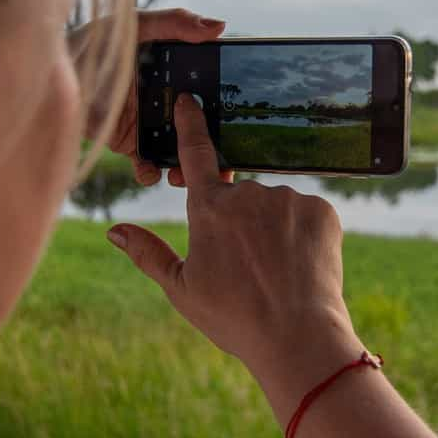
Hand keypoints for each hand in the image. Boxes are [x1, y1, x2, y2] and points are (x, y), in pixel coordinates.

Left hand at [73, 8, 229, 186]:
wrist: (48, 73)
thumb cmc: (90, 43)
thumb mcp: (132, 27)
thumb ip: (173, 23)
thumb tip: (220, 27)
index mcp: (174, 68)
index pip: (210, 85)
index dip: (227, 99)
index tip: (243, 113)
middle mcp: (167, 97)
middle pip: (200, 123)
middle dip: (214, 143)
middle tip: (226, 158)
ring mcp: (150, 123)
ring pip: (180, 149)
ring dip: (188, 164)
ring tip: (187, 173)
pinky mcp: (129, 144)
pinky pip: (147, 164)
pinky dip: (151, 173)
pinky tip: (151, 171)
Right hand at [107, 93, 360, 413]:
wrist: (298, 337)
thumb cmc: (234, 318)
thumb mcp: (181, 289)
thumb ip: (148, 253)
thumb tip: (114, 230)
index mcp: (210, 209)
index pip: (195, 153)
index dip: (190, 124)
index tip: (189, 100)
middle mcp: (249, 193)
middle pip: (241, 198)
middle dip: (242, 224)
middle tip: (249, 270)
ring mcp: (288, 198)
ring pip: (276, 208)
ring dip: (274, 231)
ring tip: (277, 274)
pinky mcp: (322, 209)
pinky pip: (307, 215)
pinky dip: (303, 236)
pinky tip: (301, 267)